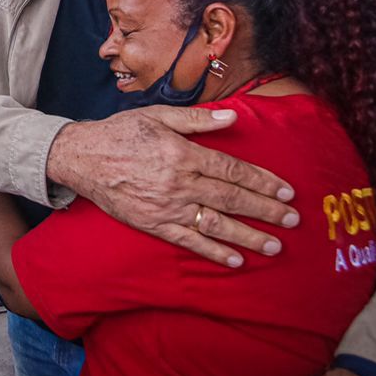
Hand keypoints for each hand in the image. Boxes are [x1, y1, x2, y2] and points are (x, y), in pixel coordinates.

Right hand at [47, 106, 298, 266]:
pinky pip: (189, 241)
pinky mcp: (153, 224)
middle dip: (266, 210)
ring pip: (216, 224)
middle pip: (232, 199)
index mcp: (183, 154)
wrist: (82, 157)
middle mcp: (179, 183)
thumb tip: (232, 118)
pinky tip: (236, 260)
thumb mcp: (158, 116)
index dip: (262, 181)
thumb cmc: (120, 132)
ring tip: (274, 245)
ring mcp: (167, 207)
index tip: (285, 191)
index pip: (233, 170)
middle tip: (292, 219)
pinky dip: (214, 252)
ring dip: (249, 236)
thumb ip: (197, 120)